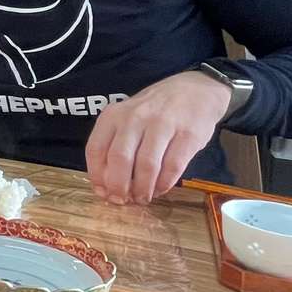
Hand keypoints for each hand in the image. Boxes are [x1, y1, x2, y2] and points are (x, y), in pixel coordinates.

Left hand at [84, 70, 230, 203]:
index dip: (97, 177)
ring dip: (143, 189)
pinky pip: (172, 167)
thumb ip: (114, 147)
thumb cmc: (154, 111)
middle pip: (120, 159)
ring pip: (146, 166)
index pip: (96, 149)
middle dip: (119, 187)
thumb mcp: (126, 119)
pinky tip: (160, 189)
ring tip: (143, 198)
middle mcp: (135, 118)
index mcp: (114, 115)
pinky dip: (164, 184)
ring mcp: (163, 125)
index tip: (104, 194)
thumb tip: (105, 187)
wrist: (196, 91)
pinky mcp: (188, 135)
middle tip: (124, 201)